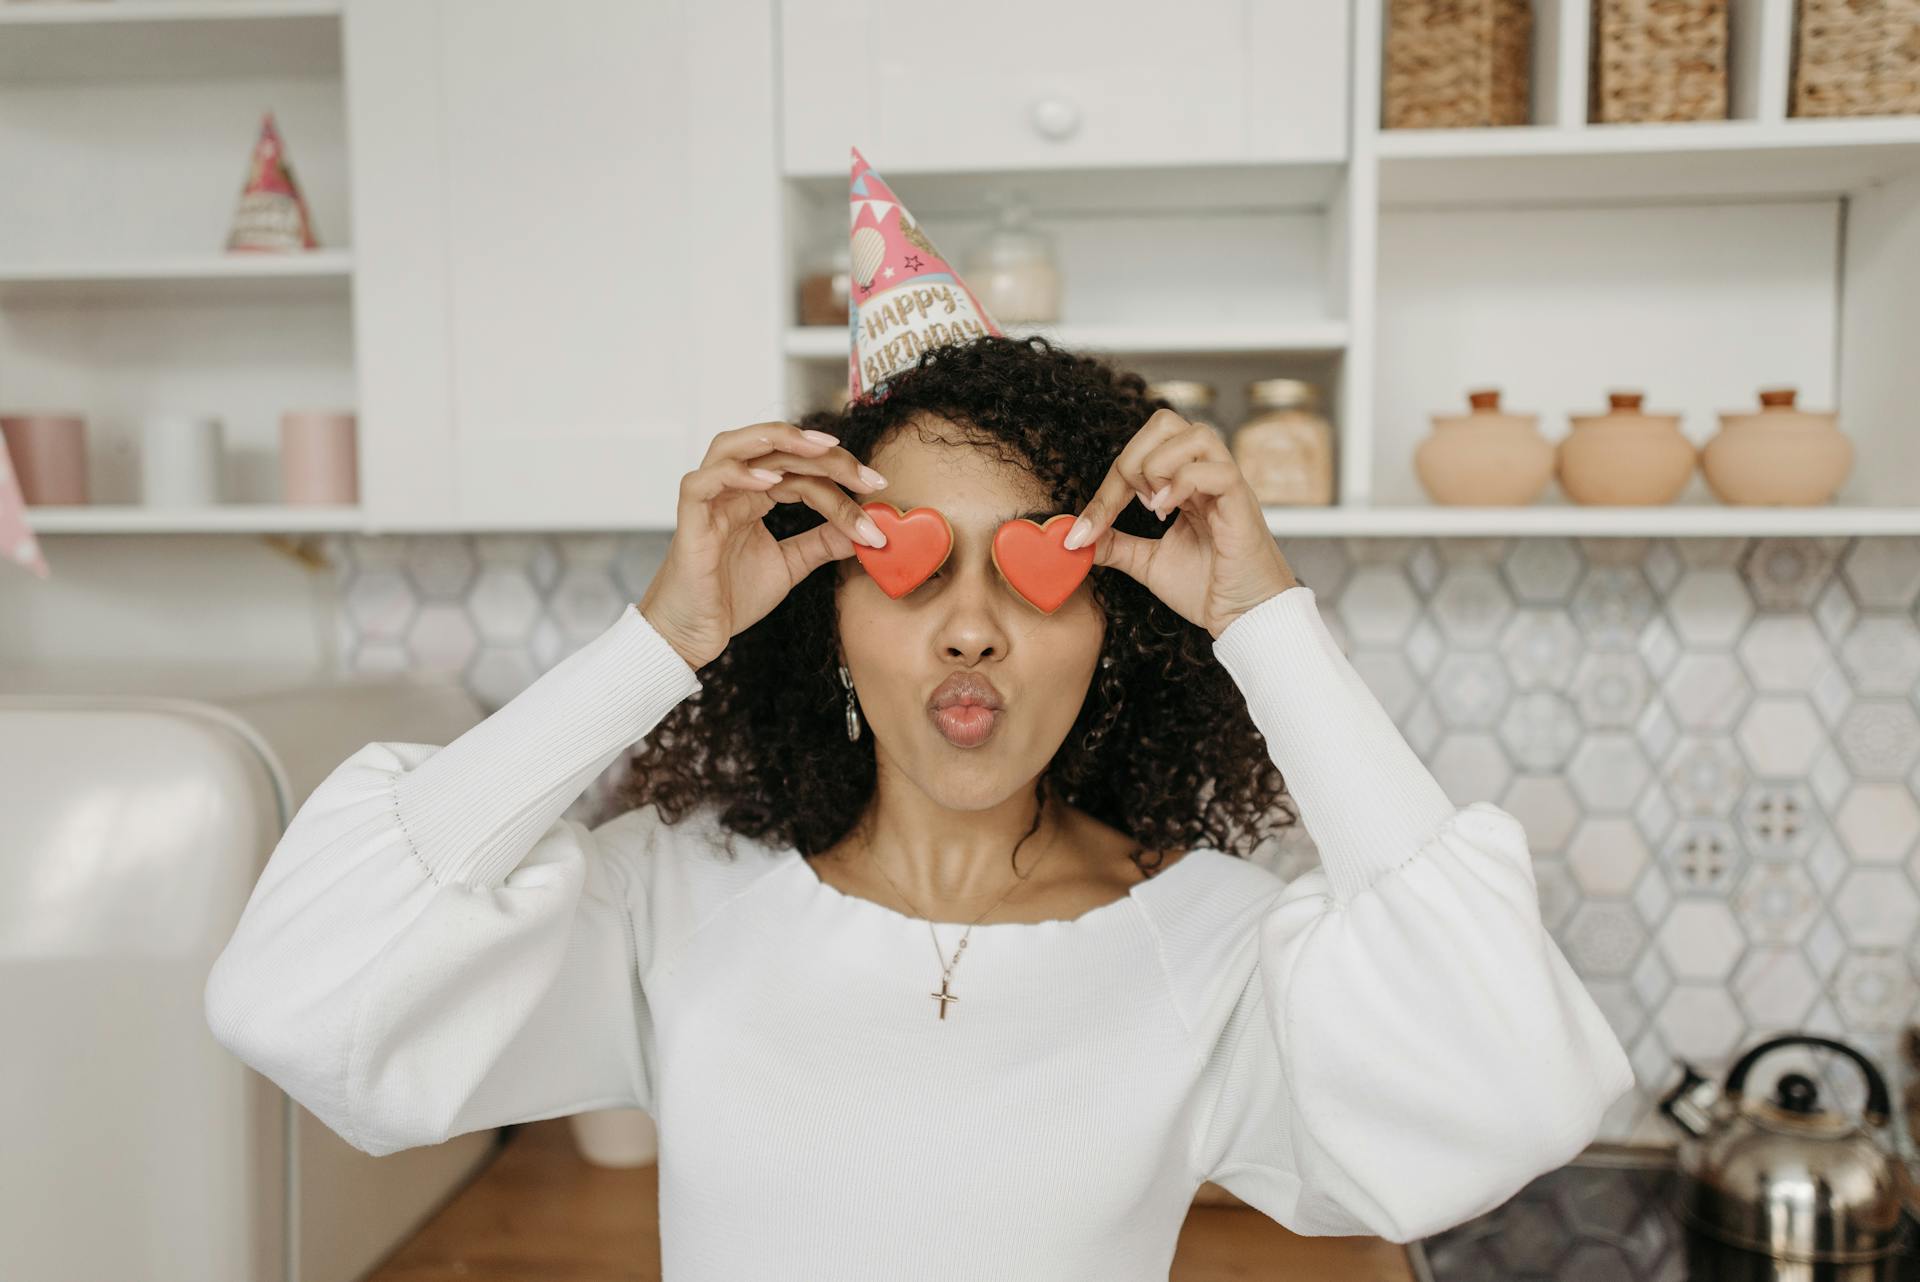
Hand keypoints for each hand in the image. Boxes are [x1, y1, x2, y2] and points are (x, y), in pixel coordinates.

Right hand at [638, 421, 889, 668]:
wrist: (694, 635)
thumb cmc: (729, 598)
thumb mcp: (790, 565)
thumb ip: (821, 543)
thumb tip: (865, 531)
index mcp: (754, 495)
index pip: (801, 469)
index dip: (840, 474)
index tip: (878, 489)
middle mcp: (731, 489)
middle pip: (776, 450)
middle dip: (825, 456)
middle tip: (865, 476)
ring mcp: (708, 500)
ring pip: (733, 446)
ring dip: (778, 441)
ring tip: (820, 449)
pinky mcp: (688, 520)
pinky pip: (704, 482)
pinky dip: (736, 475)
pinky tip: (771, 483)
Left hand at [1063, 409, 1297, 638]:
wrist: (1243, 619)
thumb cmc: (1208, 589)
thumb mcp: (1148, 562)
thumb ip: (1116, 544)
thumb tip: (1076, 535)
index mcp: (1187, 484)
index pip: (1142, 451)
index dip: (1108, 483)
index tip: (1086, 526)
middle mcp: (1208, 476)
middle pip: (1167, 422)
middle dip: (1133, 458)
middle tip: (1132, 502)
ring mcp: (1227, 486)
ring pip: (1194, 434)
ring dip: (1159, 465)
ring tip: (1154, 506)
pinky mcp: (1242, 504)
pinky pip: (1215, 469)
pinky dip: (1181, 484)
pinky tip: (1167, 512)